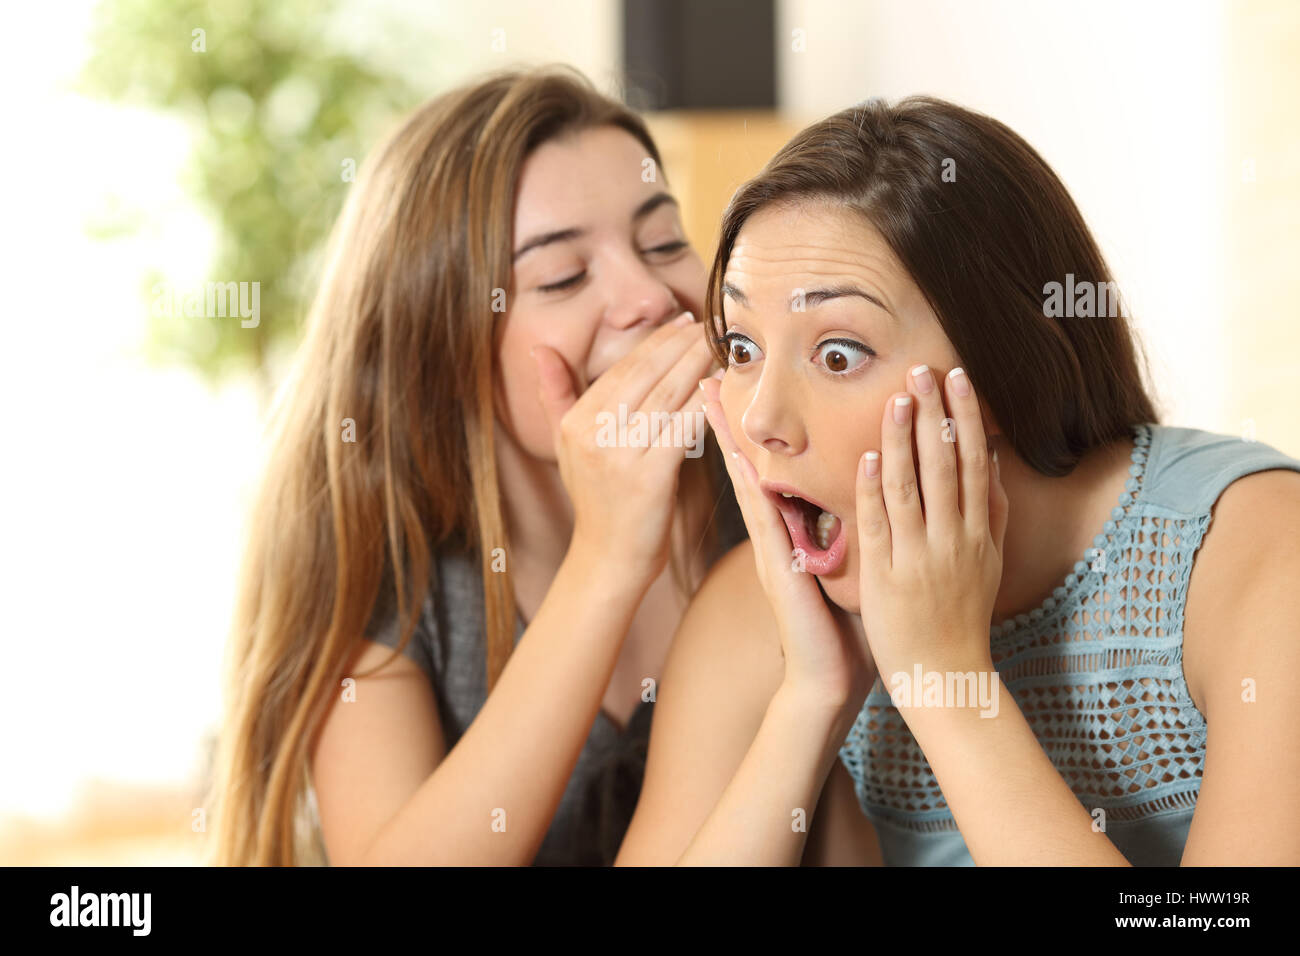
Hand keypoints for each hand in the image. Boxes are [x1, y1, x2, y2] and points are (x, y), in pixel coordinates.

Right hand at [533, 312, 714, 582]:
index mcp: (575, 421)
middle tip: (708, 325)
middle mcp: (593, 434)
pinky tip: (720, 387)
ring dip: (697, 366)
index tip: (682, 323)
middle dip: (682, 345)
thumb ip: (555, 393)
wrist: (610, 558)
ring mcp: (620, 455)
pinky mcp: (649, 476)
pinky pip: (683, 428)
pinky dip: (704, 404)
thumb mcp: (565, 444)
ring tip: (719, 347)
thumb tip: (540, 348)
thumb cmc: (597, 500)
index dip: (657, 341)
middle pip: (647, 375)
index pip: (624, 368)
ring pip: (668, 396)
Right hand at [700, 376, 876, 716]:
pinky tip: (742, 464)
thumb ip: (854, 532)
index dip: (756, 433)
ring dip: (731, 442)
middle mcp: (775, 536)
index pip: (772, 470)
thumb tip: (878, 497)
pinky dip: (752, 490)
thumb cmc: (844, 631)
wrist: (827, 683)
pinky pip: (764, 522)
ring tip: (712, 403)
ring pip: (748, 484)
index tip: (744, 393)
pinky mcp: (777, 571)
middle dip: (730, 423)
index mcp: (793, 534)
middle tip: (710, 378)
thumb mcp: (852, 569)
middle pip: (749, 467)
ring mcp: (770, 552)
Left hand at [854, 365, 1008, 685]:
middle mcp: (953, 541)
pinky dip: (874, 489)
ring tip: (896, 399)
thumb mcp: (990, 563)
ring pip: (911, 488)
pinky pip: (879, 526)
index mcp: (978, 534)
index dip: (966, 419)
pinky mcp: (886, 578)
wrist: (944, 676)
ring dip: (902, 440)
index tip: (959, 378)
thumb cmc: (963, 618)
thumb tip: (994, 465)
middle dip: (934, 415)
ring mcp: (919, 558)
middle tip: (924, 369)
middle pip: (945, 466)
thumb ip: (993, 514)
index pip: (975, 464)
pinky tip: (868, 457)